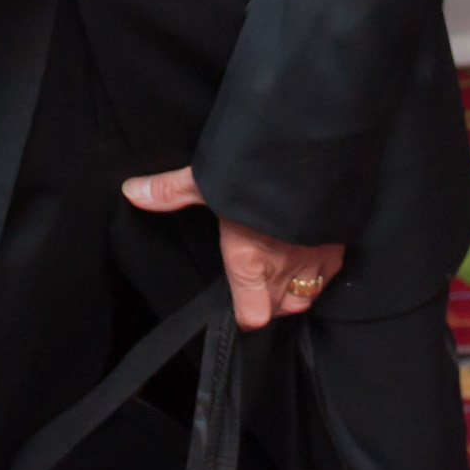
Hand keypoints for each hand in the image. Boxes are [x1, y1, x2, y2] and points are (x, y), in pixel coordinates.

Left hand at [122, 166, 347, 331]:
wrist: (315, 153)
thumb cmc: (256, 173)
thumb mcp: (207, 180)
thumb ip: (170, 192)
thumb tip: (130, 192)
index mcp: (248, 261)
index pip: (252, 316)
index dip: (244, 314)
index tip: (238, 304)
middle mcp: (283, 269)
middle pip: (279, 309)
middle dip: (269, 303)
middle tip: (257, 284)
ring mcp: (316, 260)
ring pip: (306, 296)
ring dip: (294, 291)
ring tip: (283, 273)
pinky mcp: (340, 246)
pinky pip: (330, 274)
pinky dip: (319, 272)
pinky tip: (309, 251)